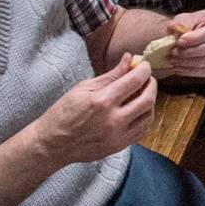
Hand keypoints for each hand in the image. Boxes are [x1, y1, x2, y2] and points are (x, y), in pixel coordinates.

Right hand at [42, 56, 157, 165]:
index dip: (144, 69)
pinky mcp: (118, 147)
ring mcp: (117, 136)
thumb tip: (128, 59)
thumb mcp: (83, 88)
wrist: (52, 144)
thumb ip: (111, 75)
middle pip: (148, 99)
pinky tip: (138, 111)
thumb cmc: (63, 113)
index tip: (144, 65)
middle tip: (146, 78)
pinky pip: (142, 131)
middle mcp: (113, 120)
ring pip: (149, 116)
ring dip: (150, 102)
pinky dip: (145, 118)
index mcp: (102, 101)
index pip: (135, 81)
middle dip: (151, 84)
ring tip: (142, 94)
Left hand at [162, 10, 204, 78]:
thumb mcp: (188, 18)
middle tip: (175, 52)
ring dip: (191, 63)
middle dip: (193, 52)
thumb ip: (182, 22)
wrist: (195, 34)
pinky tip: (181, 68)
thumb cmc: (195, 25)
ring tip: (175, 60)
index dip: (196, 38)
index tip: (180, 41)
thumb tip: (174, 27)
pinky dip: (193, 71)